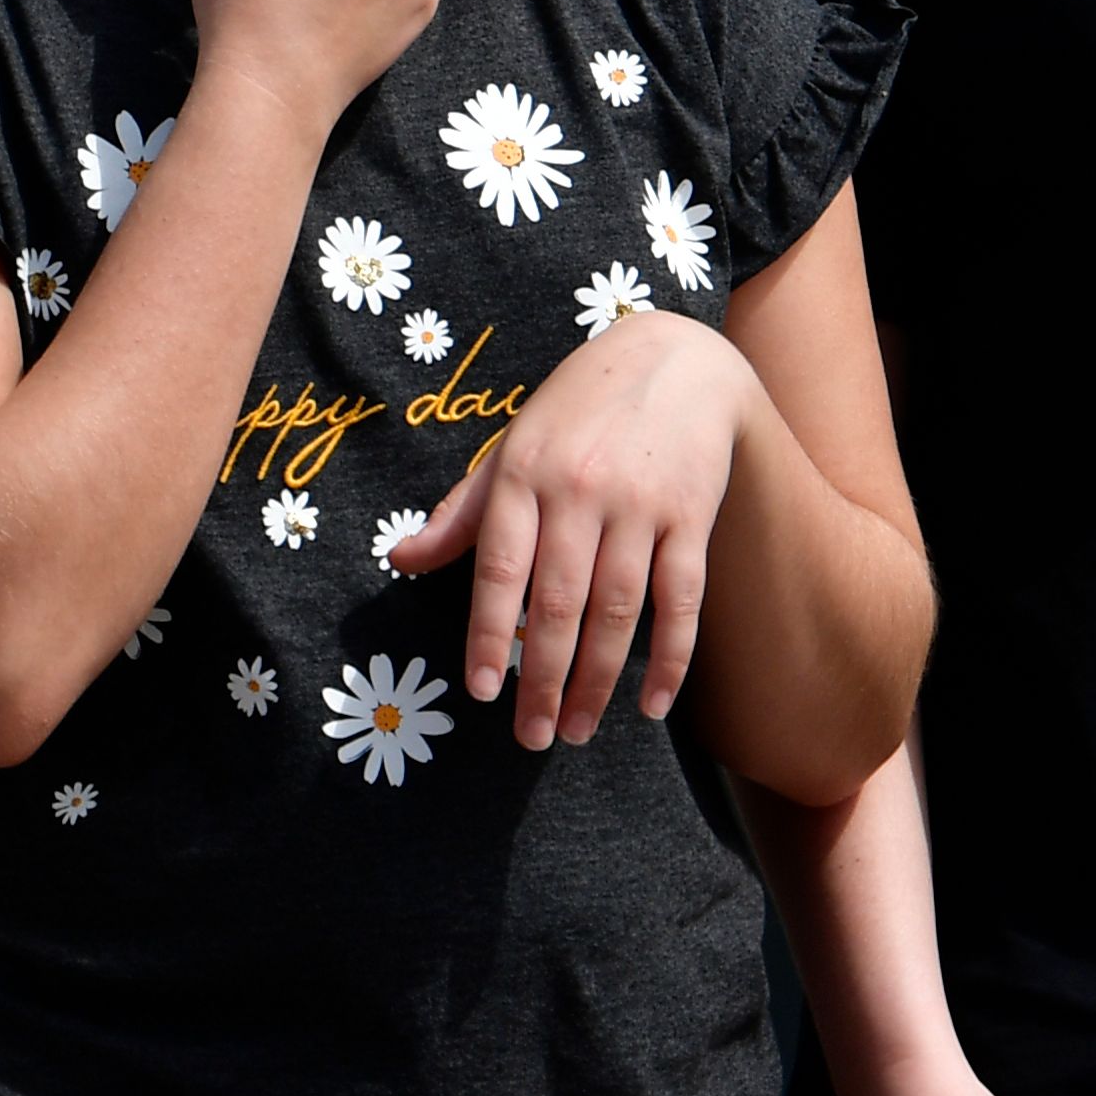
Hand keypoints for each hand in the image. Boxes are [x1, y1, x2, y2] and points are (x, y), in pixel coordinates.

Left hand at [393, 310, 756, 746]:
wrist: (675, 358)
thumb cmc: (577, 411)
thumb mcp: (511, 446)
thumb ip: (463, 510)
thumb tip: (402, 561)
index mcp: (525, 472)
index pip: (500, 568)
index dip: (490, 635)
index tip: (482, 692)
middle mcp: (581, 489)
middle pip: (560, 602)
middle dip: (544, 680)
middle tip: (532, 737)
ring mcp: (641, 504)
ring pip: (619, 610)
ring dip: (599, 680)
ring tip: (579, 730)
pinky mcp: (693, 515)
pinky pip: (683, 599)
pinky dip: (671, 657)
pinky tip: (651, 704)